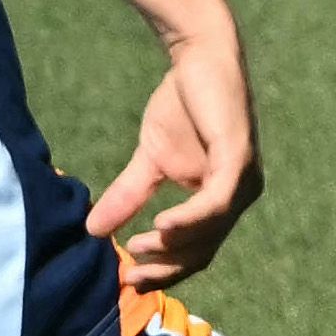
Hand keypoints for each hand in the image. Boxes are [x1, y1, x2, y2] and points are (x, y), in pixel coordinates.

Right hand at [89, 22, 262, 288]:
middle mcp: (239, 195)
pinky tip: (161, 225)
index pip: (195, 250)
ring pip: (210, 232)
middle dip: (166, 268)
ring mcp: (243, 179)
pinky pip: (216, 202)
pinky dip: (190, 219)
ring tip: (139, 249)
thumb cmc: (182, 105)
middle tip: (130, 277)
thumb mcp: (149, 159)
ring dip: (173, 247)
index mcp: (221, 199)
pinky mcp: (238, 159)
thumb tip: (91, 230)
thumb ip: (129, 195)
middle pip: (203, 250)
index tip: (127, 278)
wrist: (199, 57)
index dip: (163, 269)